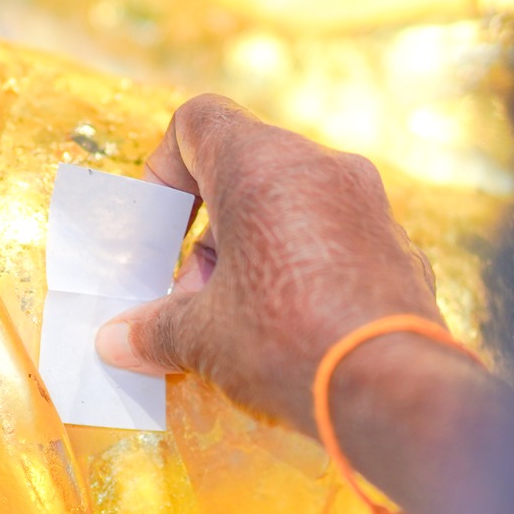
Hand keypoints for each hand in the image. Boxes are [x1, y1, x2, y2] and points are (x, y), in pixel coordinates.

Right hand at [96, 94, 502, 513]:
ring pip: (292, 202)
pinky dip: (302, 265)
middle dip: (209, 229)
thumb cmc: (290, 343)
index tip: (162, 226)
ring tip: (240, 319)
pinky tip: (294, 326)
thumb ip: (155, 328)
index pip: (199, 122)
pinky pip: (334, 236)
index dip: (166, 166)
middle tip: (194, 294)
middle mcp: (322, 167)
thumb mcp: (204, 338)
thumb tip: (117, 341)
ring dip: (254, 248)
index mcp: (263, 166)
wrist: (395, 391)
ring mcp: (368, 203)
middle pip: (246, 168)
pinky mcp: (396, 243)